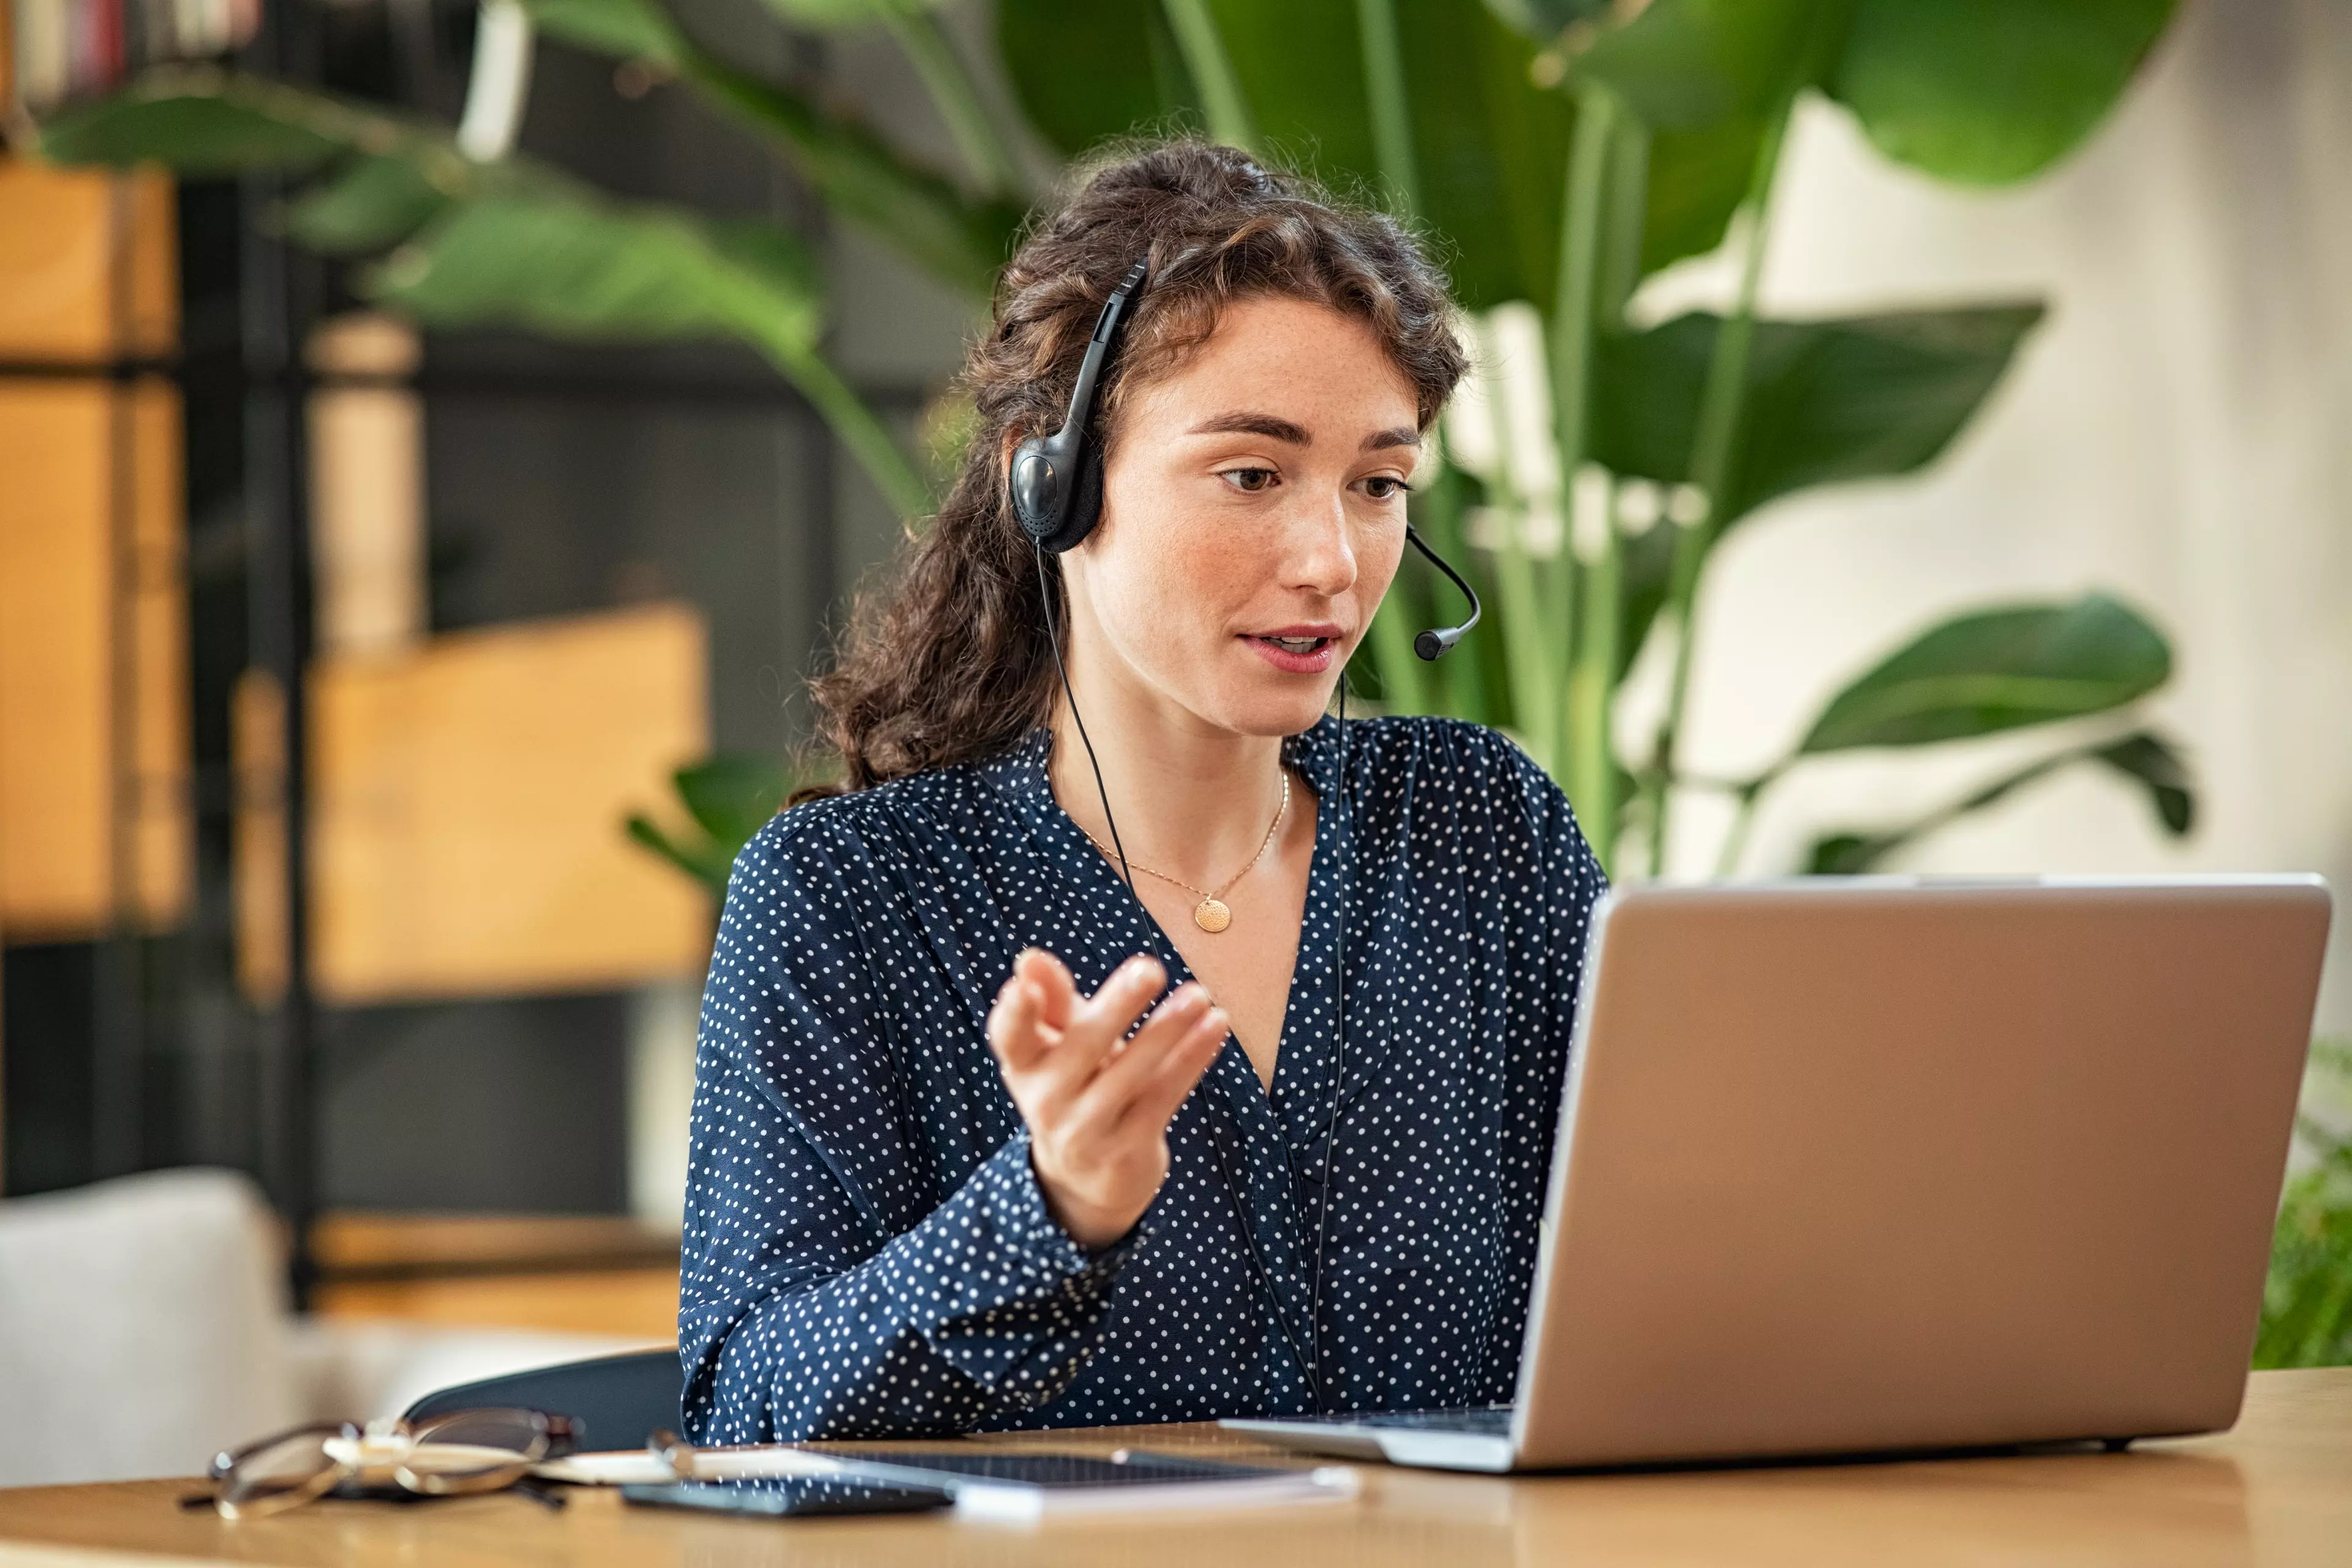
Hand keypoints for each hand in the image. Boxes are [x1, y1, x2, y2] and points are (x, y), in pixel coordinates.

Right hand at [986, 949, 1227, 1250]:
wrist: (1089, 1179)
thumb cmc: (1076, 1086)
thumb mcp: (1059, 1045)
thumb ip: (1053, 1001)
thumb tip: (1030, 959)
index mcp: (1025, 1066)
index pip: (1010, 1037)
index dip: (1013, 1013)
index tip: (1022, 985)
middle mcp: (1047, 1101)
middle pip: (1081, 1048)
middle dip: (1116, 1008)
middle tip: (1151, 968)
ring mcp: (1086, 1131)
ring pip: (1129, 1075)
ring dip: (1166, 1032)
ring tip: (1198, 995)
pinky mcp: (1128, 1149)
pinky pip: (1163, 1096)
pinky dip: (1191, 1059)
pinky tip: (1216, 1025)